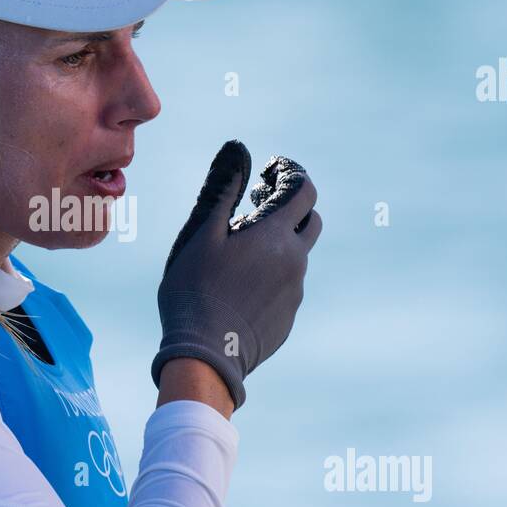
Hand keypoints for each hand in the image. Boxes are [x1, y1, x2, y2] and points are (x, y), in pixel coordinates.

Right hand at [151, 140, 321, 409]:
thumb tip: (238, 149)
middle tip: (257, 205)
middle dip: (291, 206)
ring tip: (241, 249)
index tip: (267, 172)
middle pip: (311, 220)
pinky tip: (240, 286)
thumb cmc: (195, 290)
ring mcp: (295, 292)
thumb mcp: (201, 234)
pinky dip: (273, 274)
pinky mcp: (288, 318)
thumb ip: (222, 189)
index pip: (304, 189)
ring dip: (279, 242)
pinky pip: (288, 286)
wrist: (205, 357)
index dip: (289, 174)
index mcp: (276, 235)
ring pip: (298, 255)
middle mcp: (295, 261)